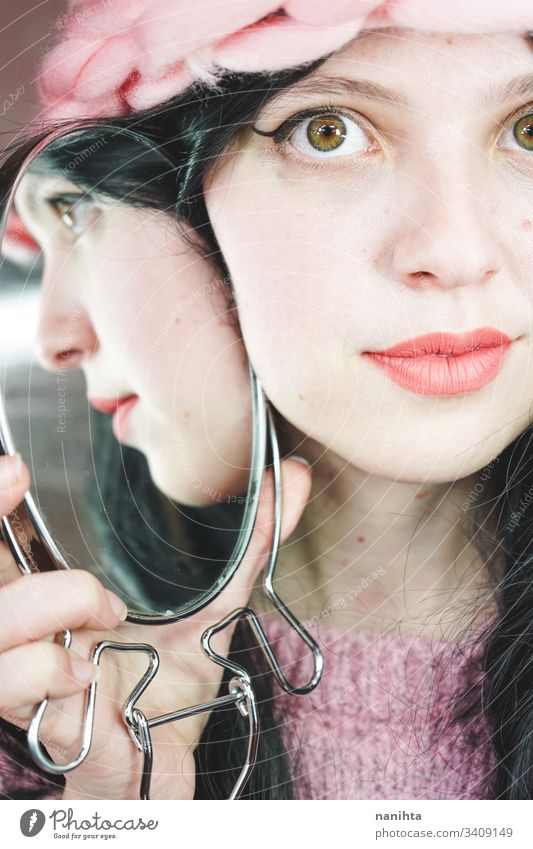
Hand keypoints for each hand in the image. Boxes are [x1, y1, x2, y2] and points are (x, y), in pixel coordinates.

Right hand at [0, 453, 310, 798]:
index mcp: (59, 591)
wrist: (166, 763)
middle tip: (28, 501)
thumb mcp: (215, 605)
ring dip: (46, 605)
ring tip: (106, 614)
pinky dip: (50, 668)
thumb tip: (291, 476)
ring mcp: (27, 671)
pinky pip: (14, 684)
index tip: (19, 468)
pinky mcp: (38, 718)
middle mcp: (32, 627)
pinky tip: (88, 670)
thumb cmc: (172, 683)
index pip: (8, 543)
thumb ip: (251, 545)